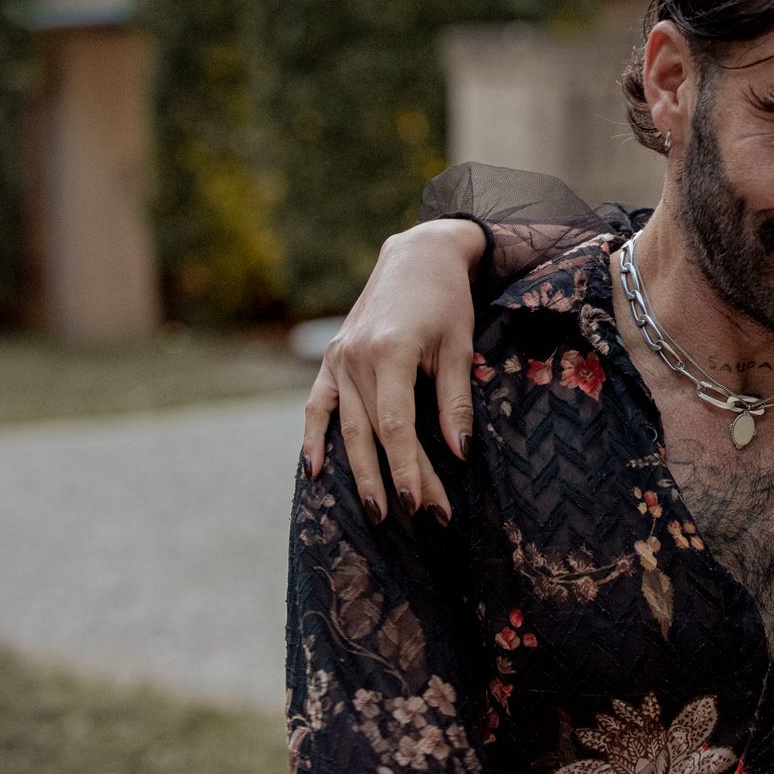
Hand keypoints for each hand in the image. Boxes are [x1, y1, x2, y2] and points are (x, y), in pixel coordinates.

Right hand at [301, 219, 485, 524]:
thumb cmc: (447, 300)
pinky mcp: (332, 358)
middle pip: (372, 433)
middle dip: (393, 478)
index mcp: (391, 351)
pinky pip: (318, 405)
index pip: (396, 425)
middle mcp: (356, 357)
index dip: (408, 467)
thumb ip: (455, 400)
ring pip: (346, 427)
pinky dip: (314, 438)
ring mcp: (339, 358)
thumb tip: (460, 453)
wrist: (417, 255)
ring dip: (360, 472)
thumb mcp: (459, 345)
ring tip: (376, 511)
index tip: (422, 504)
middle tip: (417, 518)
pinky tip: (316, 471)